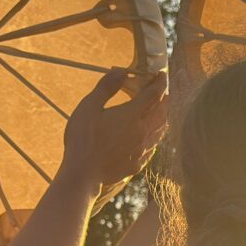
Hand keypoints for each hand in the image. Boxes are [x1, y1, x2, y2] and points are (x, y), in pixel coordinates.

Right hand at [58, 69, 167, 201]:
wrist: (83, 174)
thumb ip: (106, 87)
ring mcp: (141, 150)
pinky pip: (152, 147)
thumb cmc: (82, 138)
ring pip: (160, 130)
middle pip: (161, 112)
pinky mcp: (137, 164)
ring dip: (162, 117)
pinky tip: (149, 137)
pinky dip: (154, 136)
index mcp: (131, 115)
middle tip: (161, 92)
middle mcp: (142, 132)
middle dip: (163, 99)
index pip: (153, 94)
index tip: (161, 75)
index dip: (159, 83)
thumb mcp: (89, 107)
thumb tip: (121, 71)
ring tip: (159, 111)